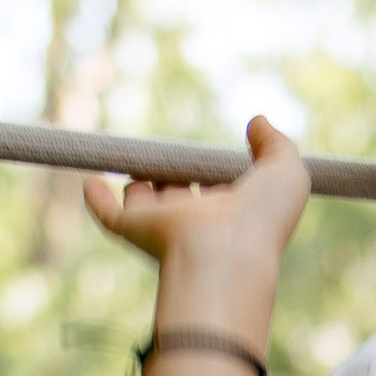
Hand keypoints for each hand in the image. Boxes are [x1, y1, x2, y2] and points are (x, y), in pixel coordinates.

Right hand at [81, 113, 310, 301]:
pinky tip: (90, 185)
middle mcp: (197, 221)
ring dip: (139, 184)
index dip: (216, 171)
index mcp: (232, 212)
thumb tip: (257, 123)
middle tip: (173, 155)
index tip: (215, 153)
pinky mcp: (136, 231)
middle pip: (178, 193)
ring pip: (145, 201)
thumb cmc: (261, 216)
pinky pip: (111, 216)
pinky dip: (99, 201)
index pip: (218, 187)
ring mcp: (165, 227)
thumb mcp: (285, 172)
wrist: (227, 252)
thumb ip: (275, 144)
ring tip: (134, 160)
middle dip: (174, 175)